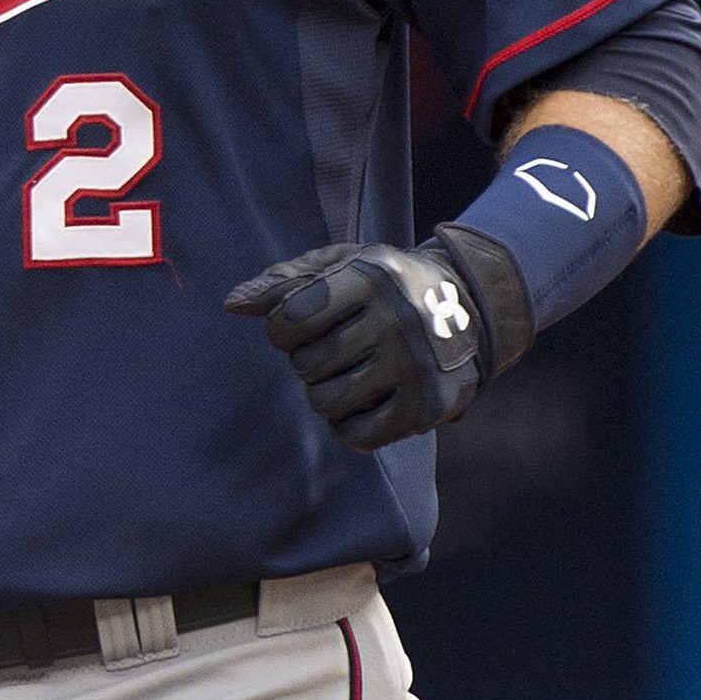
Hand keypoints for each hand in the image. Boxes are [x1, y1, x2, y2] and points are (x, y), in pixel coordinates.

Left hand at [224, 238, 491, 450]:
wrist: (469, 305)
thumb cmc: (384, 284)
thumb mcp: (339, 264)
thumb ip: (282, 283)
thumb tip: (231, 303)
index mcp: (372, 276)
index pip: (291, 318)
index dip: (281, 328)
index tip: (298, 326)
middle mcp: (400, 319)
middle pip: (308, 364)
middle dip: (307, 360)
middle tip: (332, 349)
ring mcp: (418, 365)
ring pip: (327, 402)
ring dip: (324, 392)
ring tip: (345, 374)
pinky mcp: (430, 406)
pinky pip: (358, 435)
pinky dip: (346, 425)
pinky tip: (359, 402)